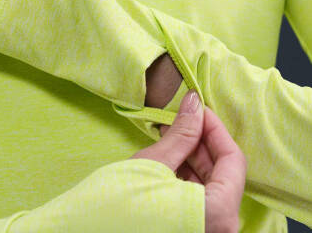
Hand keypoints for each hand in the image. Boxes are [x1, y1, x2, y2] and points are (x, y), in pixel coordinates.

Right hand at [130, 90, 246, 232]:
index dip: (214, 128)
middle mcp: (221, 229)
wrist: (89, 232)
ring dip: (191, 157)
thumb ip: (182, 133)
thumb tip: (195, 102)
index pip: (233, 159)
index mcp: (219, 213)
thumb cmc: (120, 205)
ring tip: (167, 137)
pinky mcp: (191, 232)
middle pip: (223, 173)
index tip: (195, 108)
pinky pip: (200, 201)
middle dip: (201, 141)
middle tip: (178, 120)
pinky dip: (186, 177)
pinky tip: (166, 160)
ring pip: (211, 187)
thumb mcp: (154, 163)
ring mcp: (207, 232)